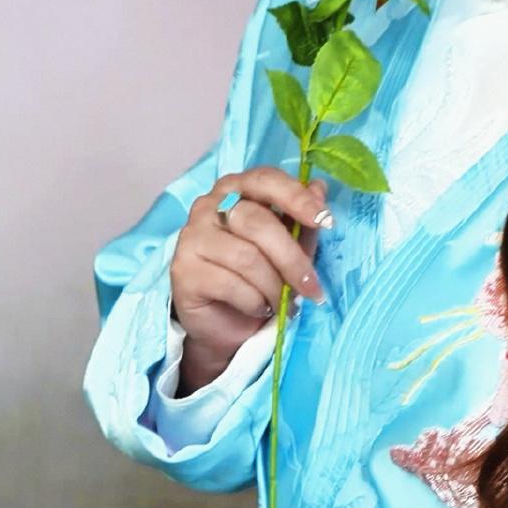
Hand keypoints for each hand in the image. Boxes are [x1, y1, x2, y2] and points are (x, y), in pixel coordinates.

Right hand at [170, 169, 331, 391]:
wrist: (227, 327)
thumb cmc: (257, 281)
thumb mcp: (289, 250)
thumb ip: (301, 221)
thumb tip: (319, 188)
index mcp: (235, 190)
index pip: (264, 180)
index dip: (295, 197)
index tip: (325, 220)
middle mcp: (208, 206)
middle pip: (258, 223)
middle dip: (292, 259)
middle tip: (312, 288)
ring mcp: (191, 236)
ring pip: (246, 257)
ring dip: (274, 287)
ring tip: (284, 304)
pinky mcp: (183, 270)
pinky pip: (230, 284)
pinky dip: (254, 301)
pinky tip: (258, 308)